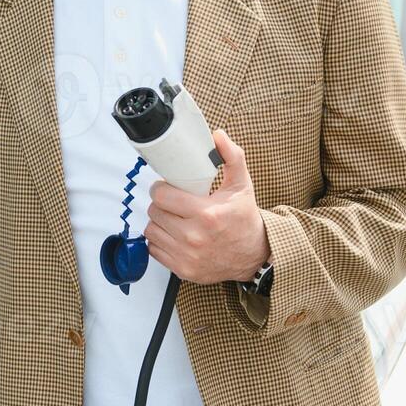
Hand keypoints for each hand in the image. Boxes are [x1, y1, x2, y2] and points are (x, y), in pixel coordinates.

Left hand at [145, 128, 271, 283]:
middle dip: (161, 204)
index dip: (161, 189)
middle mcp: (194, 237)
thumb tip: (217, 135)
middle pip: (154, 212)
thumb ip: (231, 157)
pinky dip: (160, 241)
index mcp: (207, 214)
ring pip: (151, 230)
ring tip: (173, 218)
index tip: (167, 188)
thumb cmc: (244, 219)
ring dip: (158, 222)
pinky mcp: (182, 270)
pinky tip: (173, 235)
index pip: (161, 196)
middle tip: (172, 203)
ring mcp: (187, 256)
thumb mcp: (241, 185)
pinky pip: (154, 250)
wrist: (254, 256)